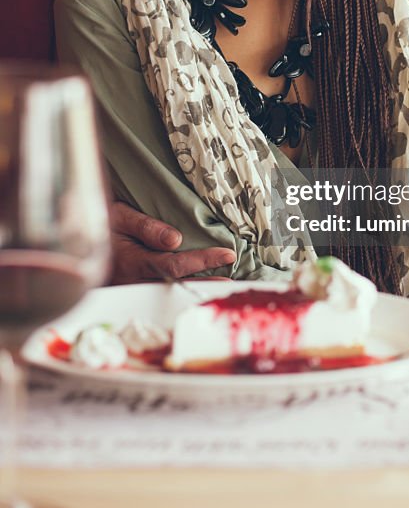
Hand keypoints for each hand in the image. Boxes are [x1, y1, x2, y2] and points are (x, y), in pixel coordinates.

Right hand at [108, 200, 235, 284]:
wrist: (73, 243)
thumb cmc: (101, 223)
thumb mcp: (120, 216)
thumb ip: (147, 227)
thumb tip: (176, 240)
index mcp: (133, 261)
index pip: (175, 265)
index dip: (203, 261)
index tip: (227, 254)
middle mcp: (135, 280)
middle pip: (178, 284)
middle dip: (207, 282)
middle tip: (235, 281)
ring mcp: (134, 288)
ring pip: (170, 291)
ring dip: (197, 288)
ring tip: (224, 286)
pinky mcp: (134, 289)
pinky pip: (161, 291)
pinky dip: (181, 289)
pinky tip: (199, 285)